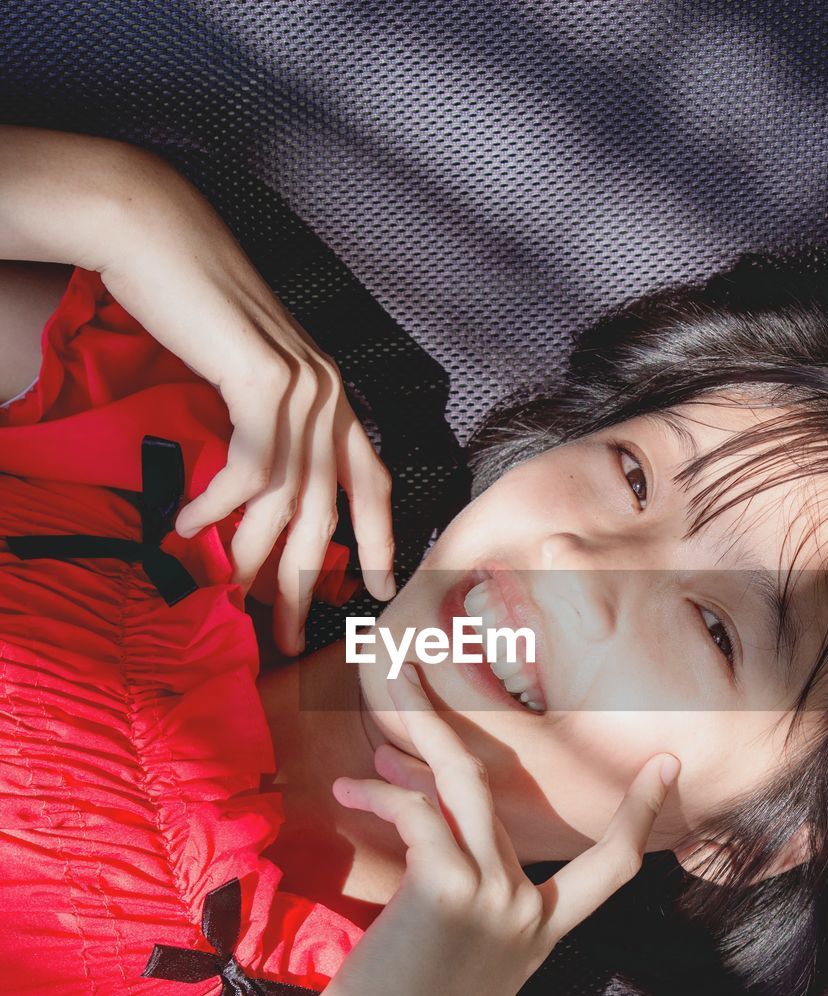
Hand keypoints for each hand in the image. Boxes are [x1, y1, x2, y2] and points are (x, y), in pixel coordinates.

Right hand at [98, 154, 394, 651]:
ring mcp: (304, 387)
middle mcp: (331, 395)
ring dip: (250, 554)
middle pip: (326, 512)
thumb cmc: (198, 309)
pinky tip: (188, 523)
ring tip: (225, 592)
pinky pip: (248, 468)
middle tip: (286, 634)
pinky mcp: (265, 381)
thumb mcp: (250, 375)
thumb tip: (259, 495)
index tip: (375, 591)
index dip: (377, 541)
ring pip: (283, 499)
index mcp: (335, 397)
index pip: (373, 482)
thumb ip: (269, 429)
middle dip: (306, 581)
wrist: (162, 239)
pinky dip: (216, 503)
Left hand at [302, 663, 680, 995]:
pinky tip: (349, 791)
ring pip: (463, 786)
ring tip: (383, 696)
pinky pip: (422, 815)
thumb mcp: (459, 954)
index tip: (666, 768)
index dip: (638, 815)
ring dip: (418, 734)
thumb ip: (465, 892)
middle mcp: (529, 913)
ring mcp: (495, 901)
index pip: (610, 869)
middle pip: (499, 792)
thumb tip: (425, 809)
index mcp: (541, 932)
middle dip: (452, 727)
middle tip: (417, 675)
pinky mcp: (450, 894)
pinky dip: (383, 794)